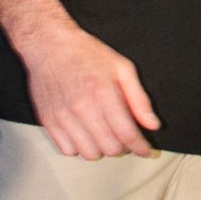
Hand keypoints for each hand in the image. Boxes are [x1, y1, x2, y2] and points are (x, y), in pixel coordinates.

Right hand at [17, 15, 161, 158]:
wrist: (49, 45)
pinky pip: (67, 150)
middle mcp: (82, 108)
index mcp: (103, 94)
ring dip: (101, 149)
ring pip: (89, 154)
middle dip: (123, 147)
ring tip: (104, 135)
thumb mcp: (121, 68)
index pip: (127, 134)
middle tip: (124, 137)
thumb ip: (139, 99)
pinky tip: (84, 133)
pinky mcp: (48, 121)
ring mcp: (63, 117)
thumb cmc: (86, 54)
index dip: (140, 147)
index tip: (144, 150)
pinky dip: (79, 147)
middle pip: (110, 149)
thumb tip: (152, 125)